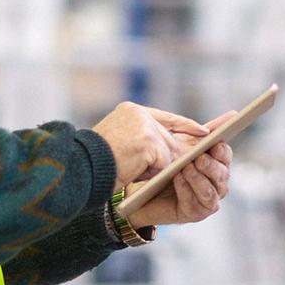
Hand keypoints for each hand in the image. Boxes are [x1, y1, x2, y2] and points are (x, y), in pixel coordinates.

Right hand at [90, 102, 207, 191]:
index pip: (166, 117)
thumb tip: (173, 153)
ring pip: (167, 153)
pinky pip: (162, 163)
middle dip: (167, 156)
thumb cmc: (96, 161)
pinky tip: (131, 171)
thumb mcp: (120, 142)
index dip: (185, 126)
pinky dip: (150, 173)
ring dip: (153, 167)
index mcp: (131, 111)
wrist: (80, 167)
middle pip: (168, 139)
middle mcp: (139, 114)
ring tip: (129, 168)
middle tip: (158, 166)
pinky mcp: (148, 142)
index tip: (204, 131)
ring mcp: (144, 127)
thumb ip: (144, 139)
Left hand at [127, 110, 235, 228]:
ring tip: (186, 168)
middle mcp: (217, 182)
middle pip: (222, 172)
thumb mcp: (180, 145)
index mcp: (215, 163)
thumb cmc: (163, 166)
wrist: (142, 193)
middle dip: (211, 165)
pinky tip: (179, 180)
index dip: (222, 149)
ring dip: (199, 178)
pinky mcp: (197, 213)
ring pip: (212, 189)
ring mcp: (209, 199)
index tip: (215, 143)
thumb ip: (200, 132)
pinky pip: (196, 202)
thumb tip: (231, 114)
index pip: (225, 154)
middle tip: (199, 157)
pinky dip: (188, 190)